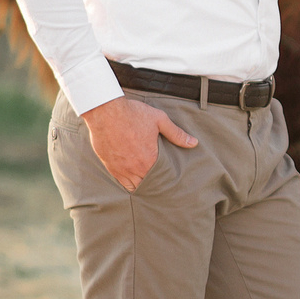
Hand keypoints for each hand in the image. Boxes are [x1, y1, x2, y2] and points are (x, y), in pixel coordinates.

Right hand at [82, 96, 196, 191]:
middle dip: (155, 185)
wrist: (106, 112)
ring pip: (135, 186)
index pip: (162, 177)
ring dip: (142, 186)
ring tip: (149, 185)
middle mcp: (136, 168)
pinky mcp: (110, 167)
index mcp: (150, 158)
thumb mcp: (159, 120)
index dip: (167, 180)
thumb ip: (176, 134)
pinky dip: (128, 184)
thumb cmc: (133, 114)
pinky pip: (121, 183)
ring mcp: (122, 169)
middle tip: (161, 185)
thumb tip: (194, 143)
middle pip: (149, 184)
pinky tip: (133, 182)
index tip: (171, 181)